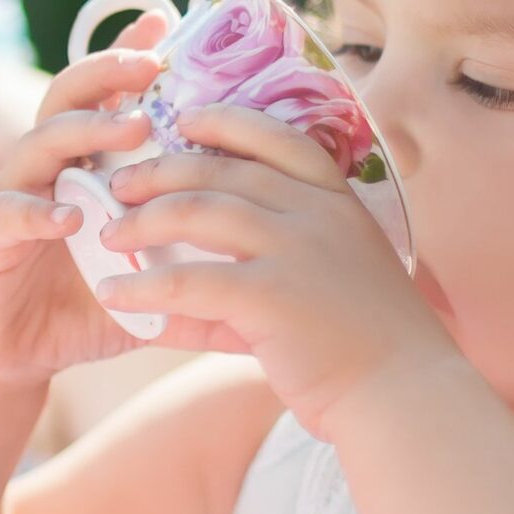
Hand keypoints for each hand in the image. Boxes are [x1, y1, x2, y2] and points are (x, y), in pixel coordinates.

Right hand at [0, 16, 238, 385]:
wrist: (6, 356)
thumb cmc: (78, 307)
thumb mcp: (143, 272)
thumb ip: (187, 247)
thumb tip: (264, 241)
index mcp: (80, 169)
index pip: (104, 99)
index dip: (127, 59)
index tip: (164, 23)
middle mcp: (42, 172)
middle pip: (66, 101)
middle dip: (105, 75)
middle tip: (149, 66)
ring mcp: (7, 200)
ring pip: (38, 147)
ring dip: (83, 134)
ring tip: (128, 130)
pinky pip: (4, 216)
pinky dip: (34, 212)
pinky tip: (66, 216)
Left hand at [94, 101, 458, 435]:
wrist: (404, 394)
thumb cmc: (368, 347)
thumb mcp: (328, 286)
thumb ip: (263, 274)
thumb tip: (183, 293)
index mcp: (337, 201)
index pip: (277, 139)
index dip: (226, 122)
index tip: (184, 119)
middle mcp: (316, 213)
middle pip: (222, 170)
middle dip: (161, 171)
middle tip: (120, 186)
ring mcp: (295, 249)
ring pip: (198, 211)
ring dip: (142, 220)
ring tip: (108, 236)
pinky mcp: (270, 294)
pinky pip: (187, 279)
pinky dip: (142, 286)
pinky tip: (112, 295)